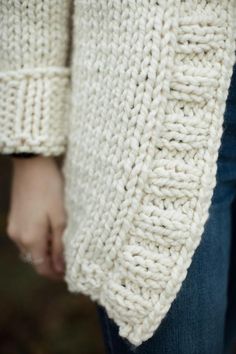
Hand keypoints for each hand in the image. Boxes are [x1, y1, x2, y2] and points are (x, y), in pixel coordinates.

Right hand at [6, 156, 66, 279]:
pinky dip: (38, 240)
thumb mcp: (60, 218)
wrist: (32, 164)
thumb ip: (59, 245)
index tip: (69, 273)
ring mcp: (14, 227)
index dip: (55, 274)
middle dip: (51, 262)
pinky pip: (26, 237)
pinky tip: (50, 231)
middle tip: (69, 258)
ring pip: (30, 248)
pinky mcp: (14, 218)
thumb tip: (60, 267)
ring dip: (45, 250)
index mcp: (31, 239)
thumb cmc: (50, 189)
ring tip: (62, 244)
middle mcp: (18, 237)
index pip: (42, 267)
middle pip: (35, 259)